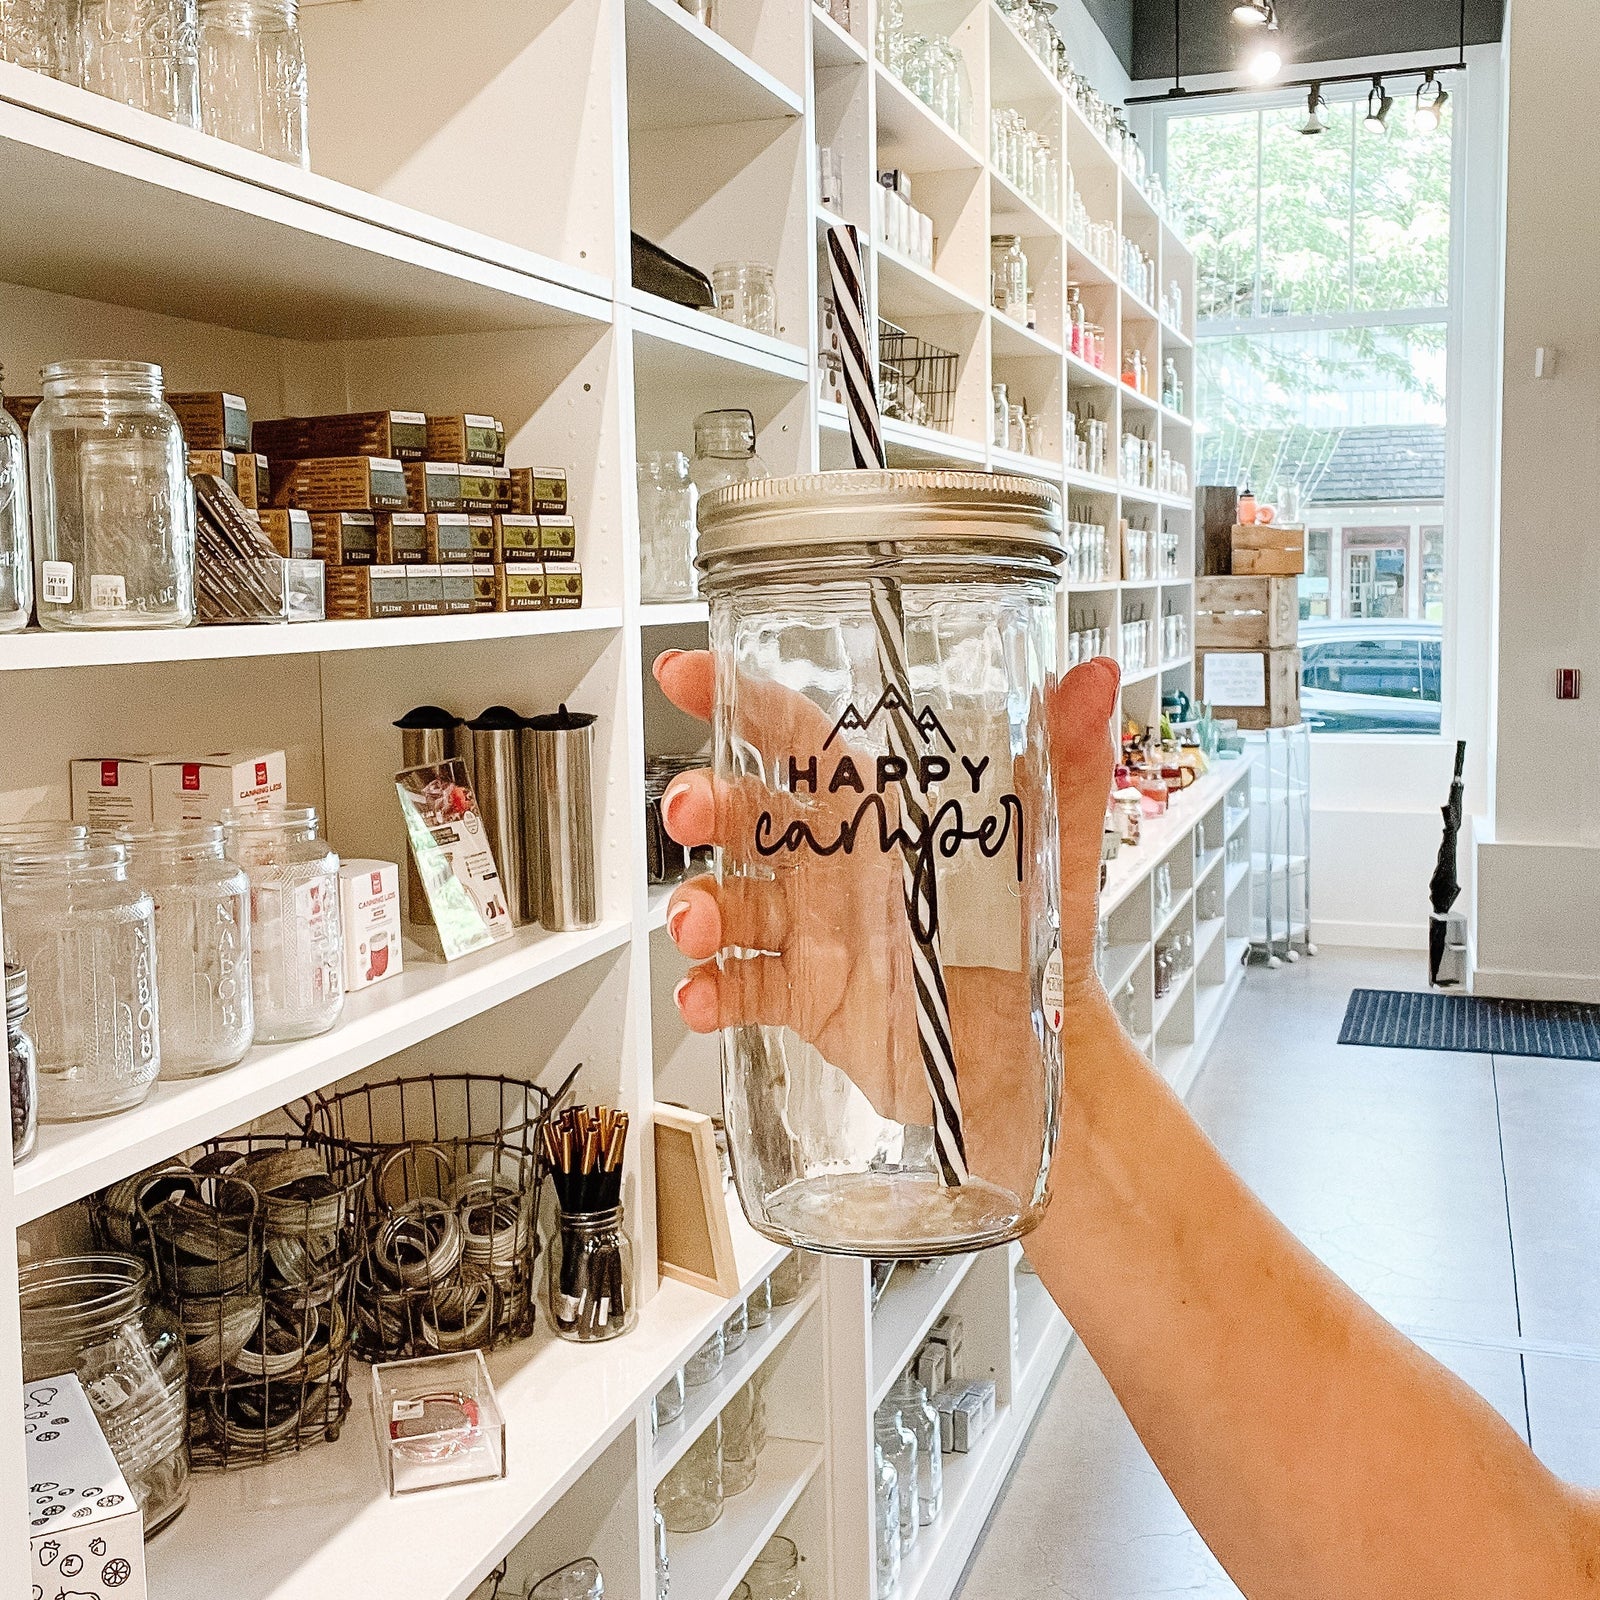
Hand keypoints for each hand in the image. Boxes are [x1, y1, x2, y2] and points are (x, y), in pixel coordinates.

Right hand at [652, 649, 1122, 1193]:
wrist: (1039, 1062)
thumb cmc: (1043, 947)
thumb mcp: (1058, 854)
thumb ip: (1071, 766)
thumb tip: (1093, 679)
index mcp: (883, 813)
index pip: (798, 738)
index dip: (739, 698)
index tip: (686, 675)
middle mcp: (836, 865)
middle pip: (747, 815)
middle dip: (706, 803)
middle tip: (691, 811)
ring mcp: (813, 931)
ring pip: (733, 901)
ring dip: (701, 905)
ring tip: (702, 928)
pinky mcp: (805, 996)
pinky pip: (742, 986)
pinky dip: (712, 991)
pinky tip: (705, 997)